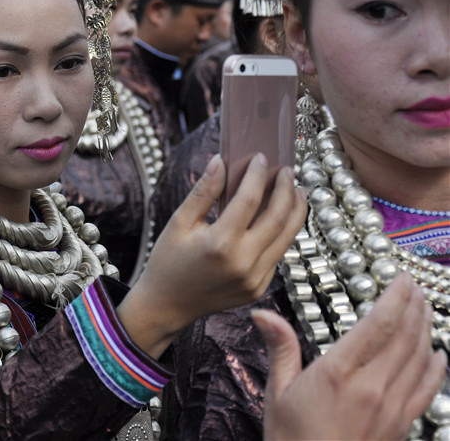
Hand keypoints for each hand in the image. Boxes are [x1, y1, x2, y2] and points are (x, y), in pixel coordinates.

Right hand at [118, 153, 305, 356]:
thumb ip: (203, 191)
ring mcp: (254, 279)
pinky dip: (283, 233)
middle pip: (277, 217)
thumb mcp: (179, 222)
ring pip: (286, 238)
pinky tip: (282, 218)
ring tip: (297, 191)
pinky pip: (277, 254)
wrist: (167, 305)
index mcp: (219, 244)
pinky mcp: (258, 287)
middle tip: (287, 171)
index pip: (249, 200)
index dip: (258, 175)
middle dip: (285, 190)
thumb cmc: (168, 262)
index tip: (262, 158)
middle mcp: (242, 263)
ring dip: (295, 211)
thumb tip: (220, 161)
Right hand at [258, 273, 445, 439]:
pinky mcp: (401, 425)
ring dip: (426, 329)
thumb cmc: (292, 440)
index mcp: (337, 373)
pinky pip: (426, 389)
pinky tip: (439, 354)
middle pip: (405, 336)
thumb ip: (280, 348)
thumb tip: (263, 313)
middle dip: (414, 306)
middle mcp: (371, 387)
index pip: (377, 325)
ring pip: (420, 358)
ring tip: (426, 307)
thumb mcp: (277, 392)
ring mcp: (391, 407)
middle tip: (415, 286)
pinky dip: (436, 368)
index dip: (395, 298)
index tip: (401, 279)